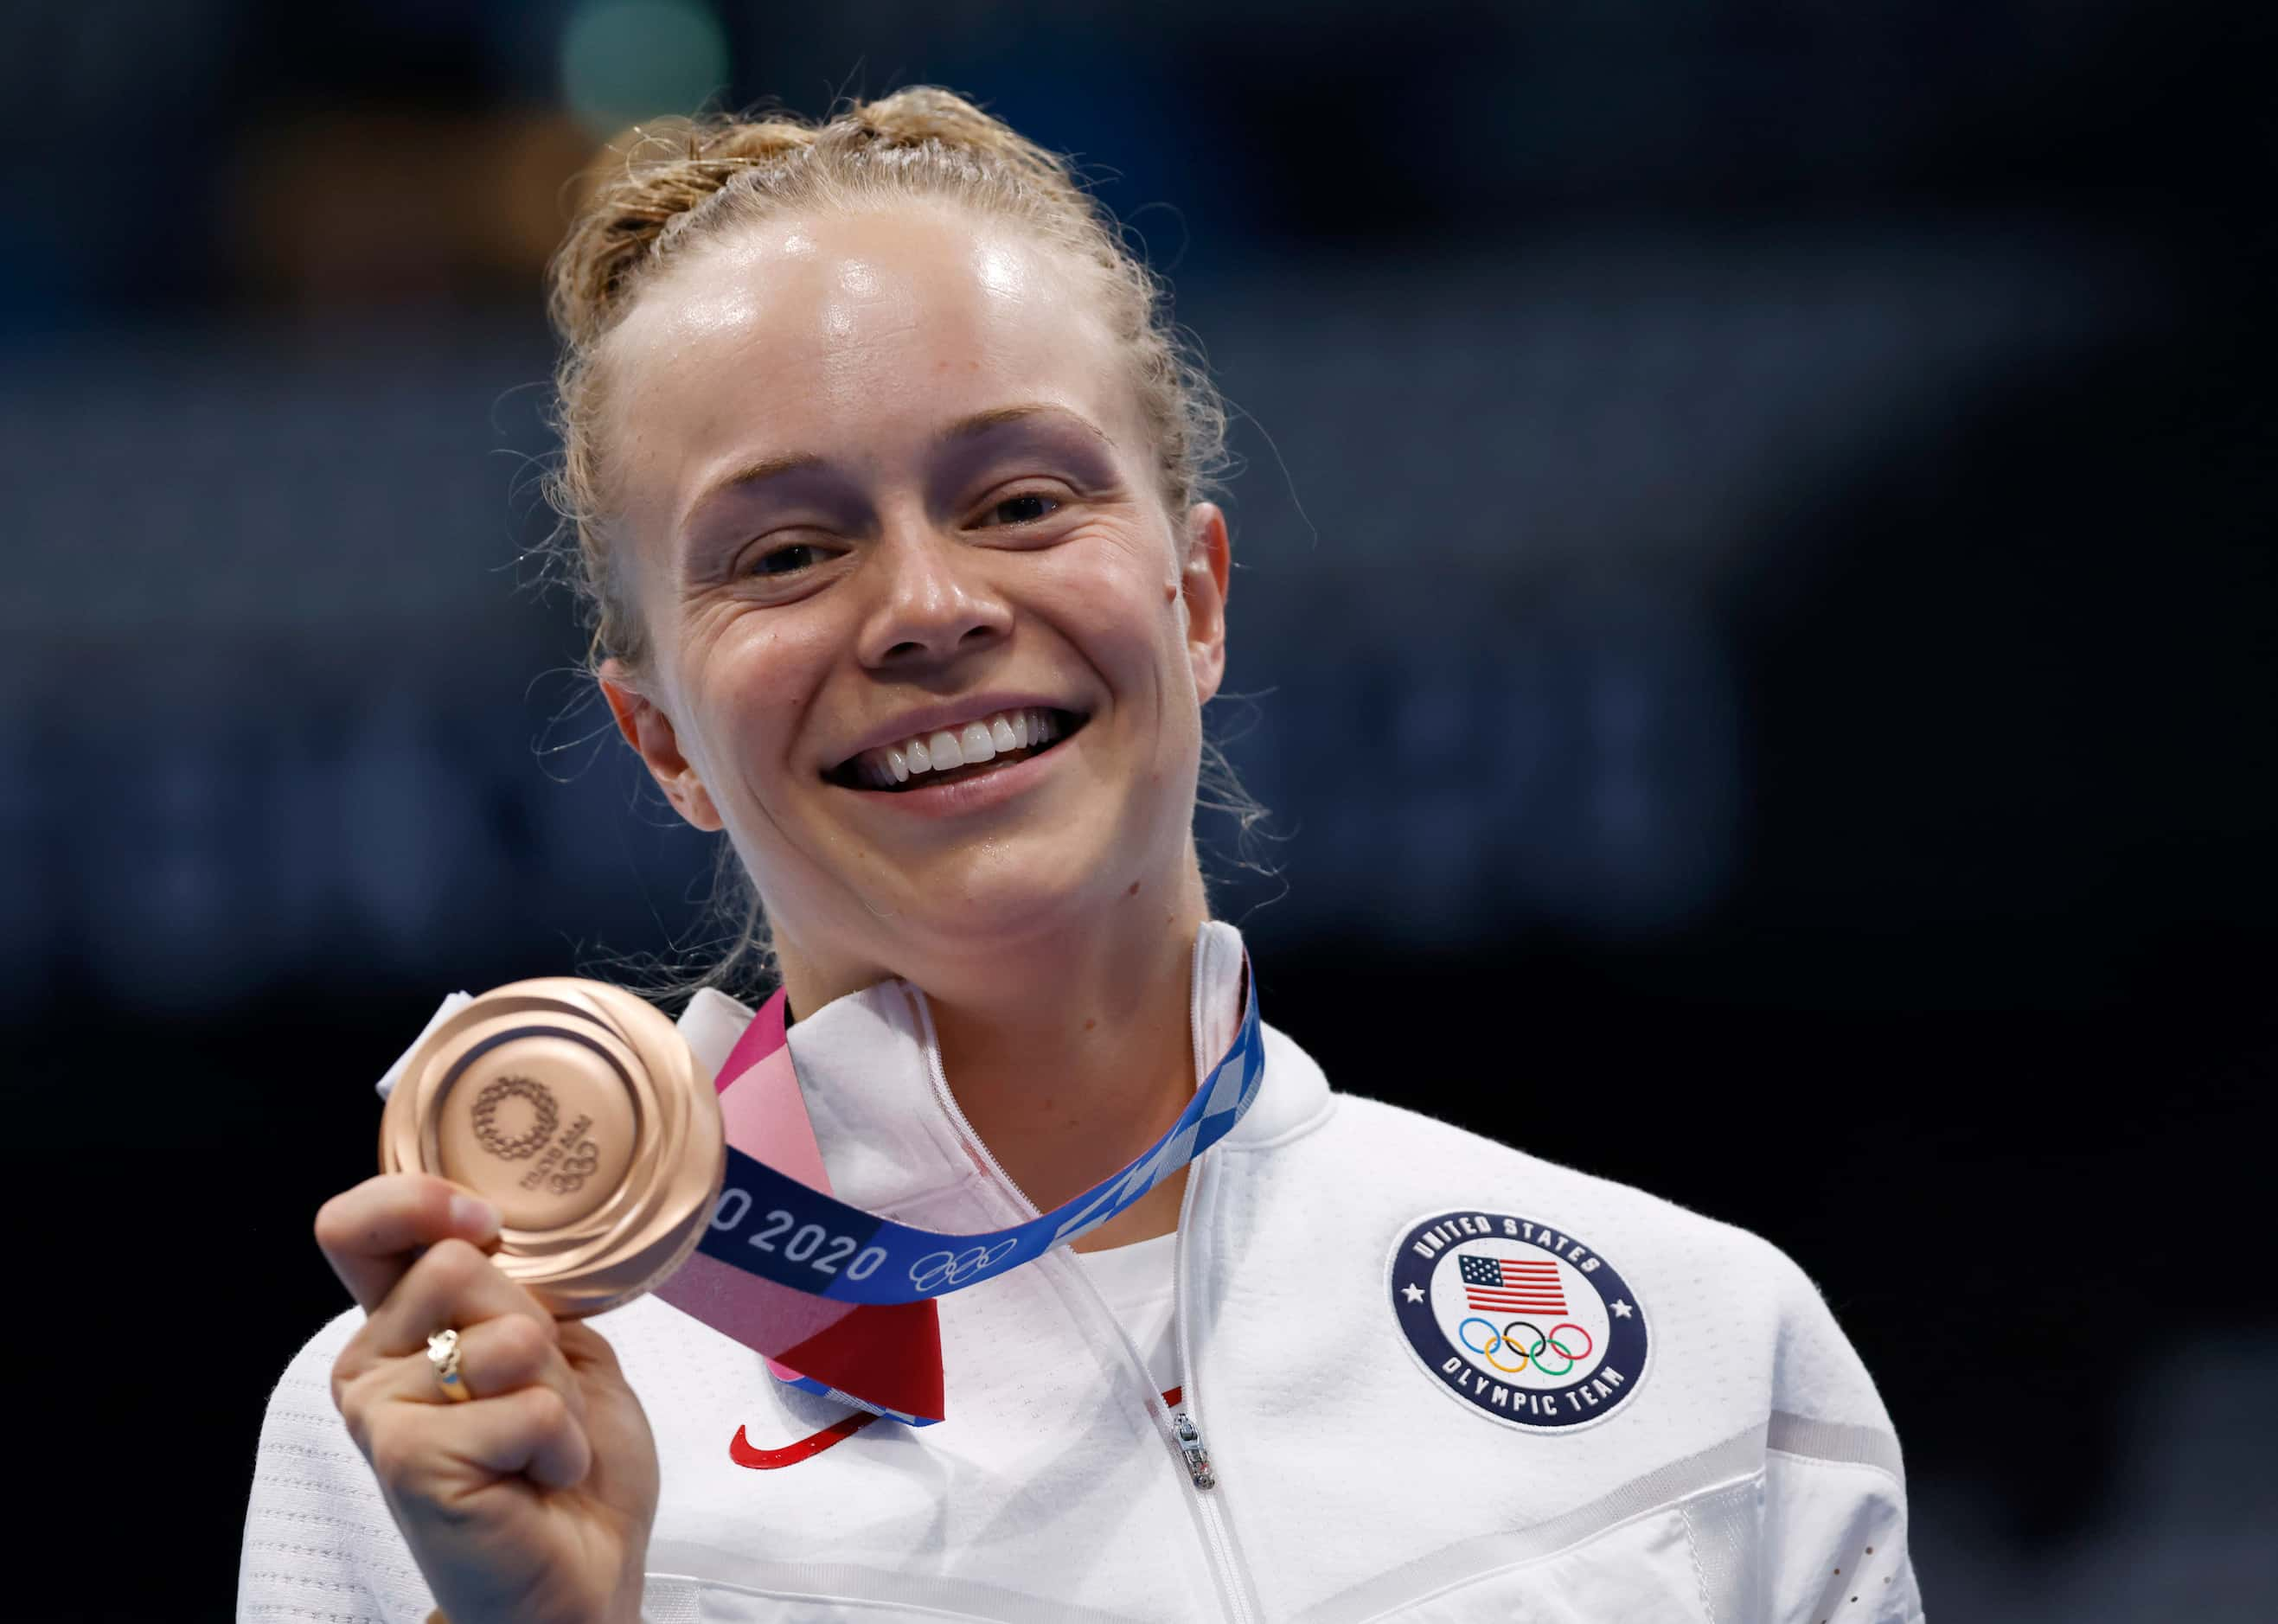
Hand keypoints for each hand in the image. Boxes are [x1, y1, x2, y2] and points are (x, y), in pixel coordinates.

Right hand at [317, 1173, 660, 1623]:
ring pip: (506, 1333)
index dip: (415, 1201)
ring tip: (539, 1445)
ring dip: (556, 1392)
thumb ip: (519, 1290)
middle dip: (536, 1327)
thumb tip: (493, 1238)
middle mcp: (373, 1363)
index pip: (358, 1227)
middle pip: (457, 1263)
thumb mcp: (559, 1348)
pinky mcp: (409, 1460)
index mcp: (403, 1323)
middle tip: (538, 1399)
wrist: (585, 1578)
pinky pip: (523, 1405)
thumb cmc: (569, 1465)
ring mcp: (380, 1413)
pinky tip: (537, 1478)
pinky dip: (558, 1441)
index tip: (481, 1227)